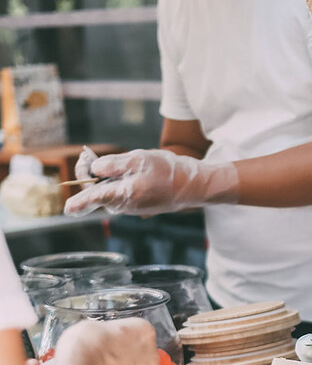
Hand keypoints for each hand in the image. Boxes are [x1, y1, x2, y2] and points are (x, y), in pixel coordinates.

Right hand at [54, 319, 159, 364]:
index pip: (140, 333)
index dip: (123, 338)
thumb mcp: (97, 325)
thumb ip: (110, 333)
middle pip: (141, 357)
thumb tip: (104, 338)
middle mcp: (150, 357)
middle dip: (126, 359)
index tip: (113, 341)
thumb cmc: (87, 346)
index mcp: (145, 332)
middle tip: (107, 358)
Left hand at [64, 149, 238, 216]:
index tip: (67, 209)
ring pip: (105, 192)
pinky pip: (116, 193)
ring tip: (100, 159)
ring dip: (99, 176)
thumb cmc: (167, 171)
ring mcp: (129, 206)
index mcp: (122, 194)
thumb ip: (113, 164)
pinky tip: (116, 169)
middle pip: (95, 192)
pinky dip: (111, 181)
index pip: (93, 199)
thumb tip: (94, 169)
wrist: (191, 185)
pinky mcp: (135, 203)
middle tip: (86, 155)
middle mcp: (123, 205)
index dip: (78, 202)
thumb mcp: (138, 160)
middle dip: (86, 174)